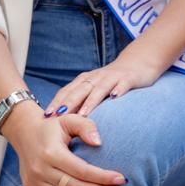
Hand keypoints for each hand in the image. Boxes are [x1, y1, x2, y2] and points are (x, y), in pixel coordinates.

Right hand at [1, 104, 126, 185]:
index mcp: (52, 153)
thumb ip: (86, 127)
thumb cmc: (52, 125)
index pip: (81, 170)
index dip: (102, 177)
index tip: (121, 179)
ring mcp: (34, 181)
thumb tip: (99, 143)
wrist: (24, 131)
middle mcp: (41, 169)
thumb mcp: (69, 119)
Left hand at [46, 46, 168, 117]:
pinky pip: (122, 84)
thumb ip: (82, 102)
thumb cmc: (113, 81)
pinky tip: (115, 97)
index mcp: (85, 81)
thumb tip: (64, 124)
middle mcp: (96, 78)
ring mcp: (112, 77)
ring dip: (90, 101)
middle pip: (80, 90)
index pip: (67, 91)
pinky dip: (118, 90)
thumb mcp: (95, 89)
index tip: (45, 117)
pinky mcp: (129, 78)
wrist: (139, 61)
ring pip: (99, 88)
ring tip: (83, 114)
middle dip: (68, 103)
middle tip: (57, 117)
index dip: (56, 102)